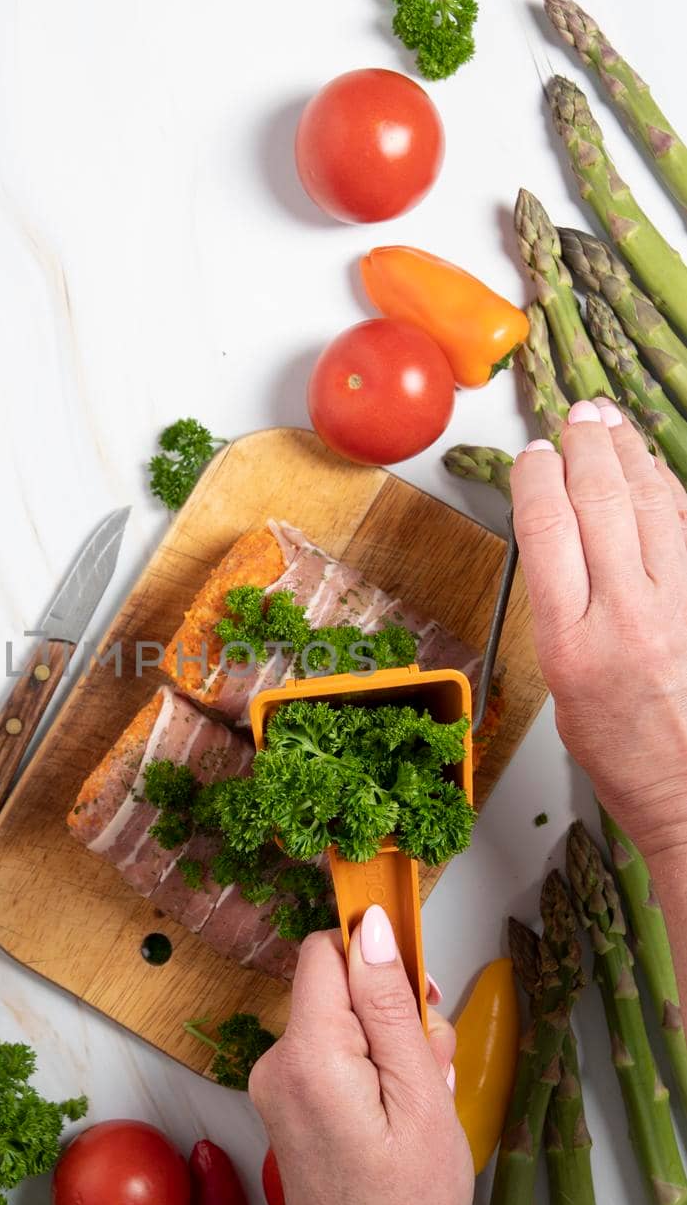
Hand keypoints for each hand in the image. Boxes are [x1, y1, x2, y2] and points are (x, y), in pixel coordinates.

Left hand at [250, 908, 472, 1204]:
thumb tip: (371, 929)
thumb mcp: (420, 1098)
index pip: (325, 951)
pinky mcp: (286, 1106)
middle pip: (337, 987)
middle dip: (393, 1011)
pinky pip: (333, 1057)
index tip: (420, 990)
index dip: (375, 955)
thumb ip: (391, 1006)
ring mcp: (276, 1087)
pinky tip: (399, 1120)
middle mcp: (276, 1063)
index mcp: (307, 1055)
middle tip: (432, 1068)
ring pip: (342, 1022)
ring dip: (390, 1047)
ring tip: (420, 1107)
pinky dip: (372, 1074)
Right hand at [511, 401, 686, 860]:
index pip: (548, 527)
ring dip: (630, 456)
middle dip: (587, 447)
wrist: (686, 788)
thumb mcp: (559, 683)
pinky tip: (653, 472)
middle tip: (578, 417)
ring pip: (652, 505)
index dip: (537, 477)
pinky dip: (668, 491)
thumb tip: (559, 540)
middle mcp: (625, 616)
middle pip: (602, 502)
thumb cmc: (619, 751)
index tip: (532, 456)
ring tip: (613, 425)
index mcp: (571, 641)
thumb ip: (560, 607)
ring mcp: (675, 607)